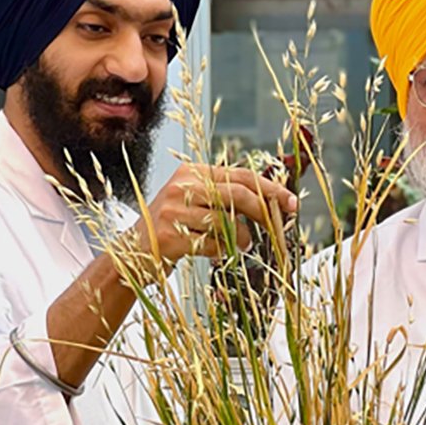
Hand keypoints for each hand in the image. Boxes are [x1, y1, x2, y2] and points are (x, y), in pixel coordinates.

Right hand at [126, 163, 298, 280]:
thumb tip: (273, 202)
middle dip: (264, 212)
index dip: (271, 189)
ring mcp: (173, 210)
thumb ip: (228, 198)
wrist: (133, 252)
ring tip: (244, 245)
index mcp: (193, 172)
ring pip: (227, 221)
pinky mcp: (169, 235)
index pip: (241, 175)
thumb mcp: (198, 202)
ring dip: (244, 237)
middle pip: (238, 195)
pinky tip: (218, 252)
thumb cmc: (174, 227)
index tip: (292, 203)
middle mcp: (182, 185)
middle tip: (278, 227)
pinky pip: (212, 244)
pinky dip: (223, 251)